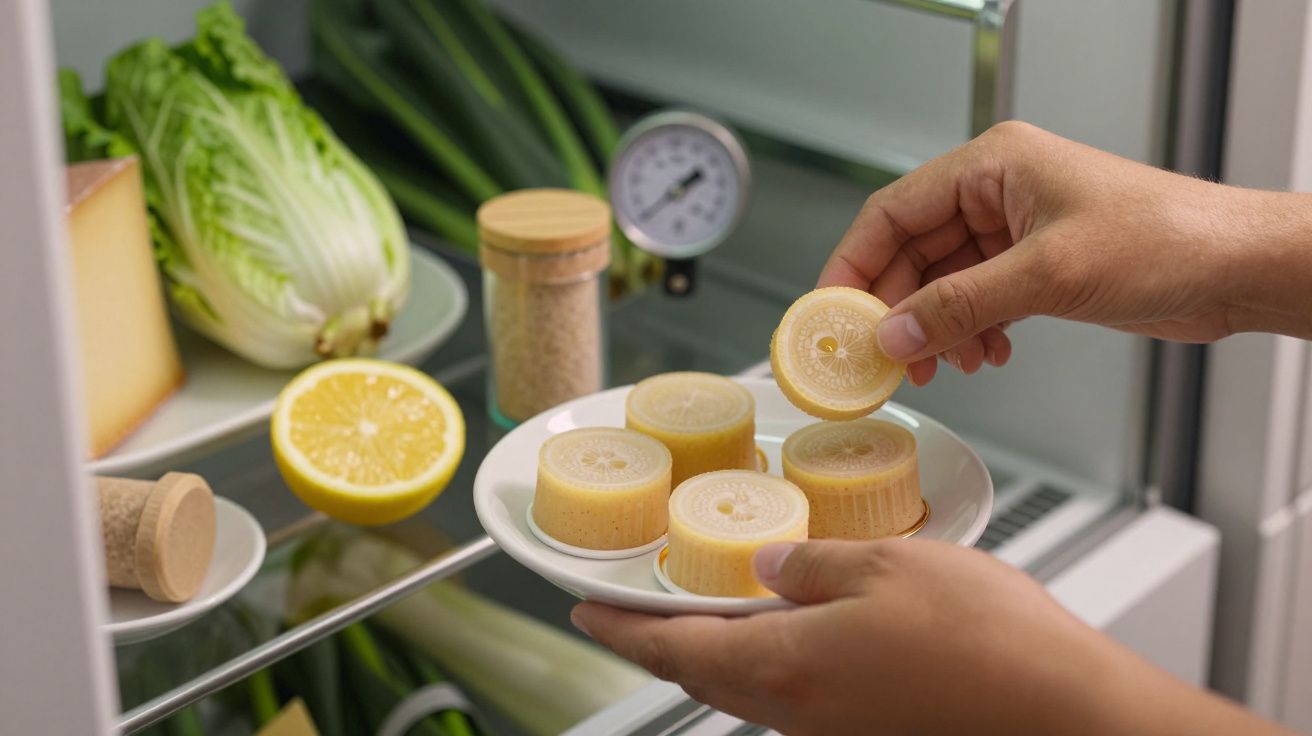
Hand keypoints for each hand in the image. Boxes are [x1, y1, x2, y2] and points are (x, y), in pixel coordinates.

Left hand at [572, 539, 1285, 735]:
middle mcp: (799, 718)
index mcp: (785, 671)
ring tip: (724, 600)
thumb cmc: (992, 647)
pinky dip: (784, 657)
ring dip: (727, 646)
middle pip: (707, 674)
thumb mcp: (890, 567)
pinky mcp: (875, 735)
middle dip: (669, 637)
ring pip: (755, 687)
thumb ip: (814, 566)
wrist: (1073, 717)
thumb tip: (772, 568)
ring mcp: (837, 735)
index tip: (584, 612)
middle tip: (644, 604)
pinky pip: (804, 696)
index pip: (672, 650)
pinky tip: (808, 624)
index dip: (620, 630)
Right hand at [819, 121, 1311, 385]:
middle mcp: (997, 194)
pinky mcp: (1036, 267)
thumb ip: (958, 306)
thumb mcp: (1046, 274)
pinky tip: (984, 354)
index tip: (830, 313)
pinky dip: (970, 331)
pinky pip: (976, 300)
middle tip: (879, 357)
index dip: (853, 265)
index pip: (891, 213)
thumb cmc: (1168, 237)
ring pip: (942, 284)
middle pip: (912, 253)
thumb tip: (892, 334)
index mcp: (991, 167)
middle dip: (897, 310)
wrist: (1236, 269)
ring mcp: (1016, 232)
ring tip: (940, 366)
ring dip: (935, 329)